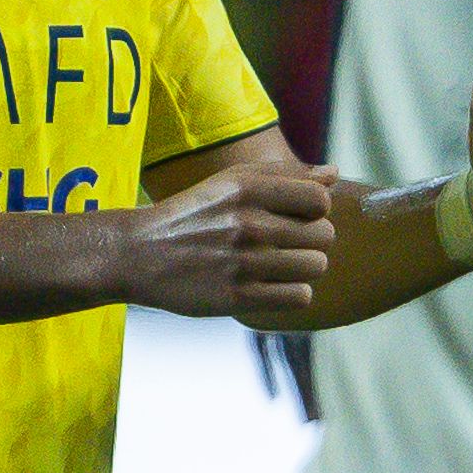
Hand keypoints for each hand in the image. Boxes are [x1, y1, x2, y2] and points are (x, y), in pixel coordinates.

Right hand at [124, 166, 335, 316]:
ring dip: (303, 268)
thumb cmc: (192, 214)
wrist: (138, 254)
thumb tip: (333, 173)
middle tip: (285, 243)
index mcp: (246, 190)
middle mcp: (247, 225)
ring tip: (279, 264)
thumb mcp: (230, 182)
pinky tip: (272, 285)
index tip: (297, 214)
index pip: (320, 199)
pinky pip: (300, 297)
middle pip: (324, 236)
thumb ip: (284, 175)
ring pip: (316, 267)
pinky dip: (293, 293)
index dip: (316, 208)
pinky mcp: (237, 298)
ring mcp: (243, 263)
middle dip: (311, 240)